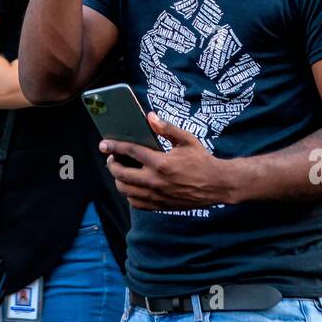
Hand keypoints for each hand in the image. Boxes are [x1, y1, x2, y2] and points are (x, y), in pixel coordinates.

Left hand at [101, 113, 227, 210]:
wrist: (216, 185)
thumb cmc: (201, 160)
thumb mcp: (187, 139)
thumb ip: (167, 128)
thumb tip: (150, 117)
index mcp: (161, 162)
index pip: (130, 152)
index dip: (114, 146)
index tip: (104, 144)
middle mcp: (156, 181)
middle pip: (121, 174)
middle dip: (112, 164)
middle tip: (113, 158)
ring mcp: (157, 196)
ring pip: (125, 190)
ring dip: (119, 180)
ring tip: (121, 170)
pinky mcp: (160, 205)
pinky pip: (135, 203)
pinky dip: (129, 194)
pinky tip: (132, 185)